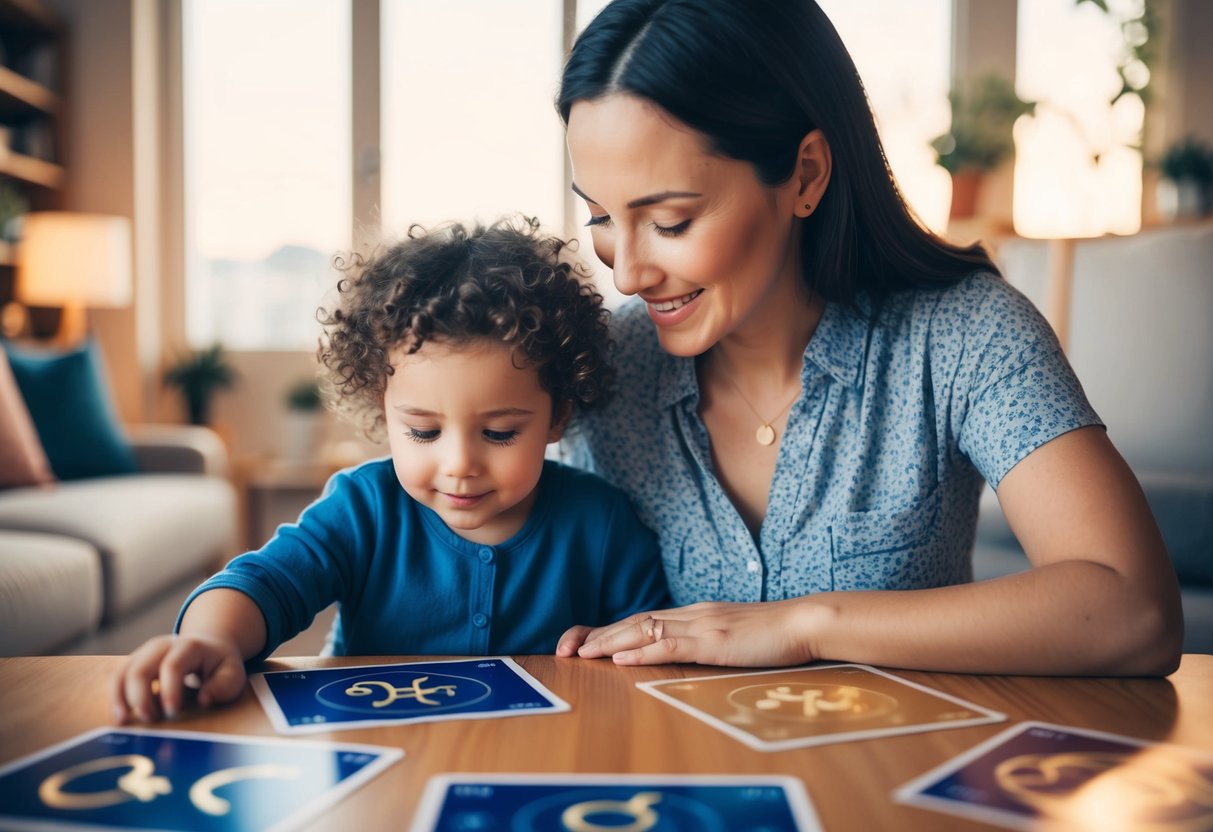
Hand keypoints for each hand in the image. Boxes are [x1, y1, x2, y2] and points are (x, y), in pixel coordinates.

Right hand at [110, 633, 245, 723]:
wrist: (207, 645)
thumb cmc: (219, 664)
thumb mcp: (233, 672)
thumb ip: (224, 685)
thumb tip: (204, 700)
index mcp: (189, 646)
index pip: (173, 665)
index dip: (170, 689)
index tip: (172, 712)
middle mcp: (162, 646)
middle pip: (141, 667)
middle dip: (141, 696)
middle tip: (150, 719)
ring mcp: (145, 653)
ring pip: (123, 671)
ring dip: (120, 697)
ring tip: (124, 720)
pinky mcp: (134, 662)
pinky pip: (117, 677)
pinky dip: (115, 696)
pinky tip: (121, 715)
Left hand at [557, 600, 819, 666]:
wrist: (805, 622)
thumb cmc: (774, 634)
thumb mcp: (732, 636)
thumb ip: (707, 640)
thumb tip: (682, 652)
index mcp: (694, 614)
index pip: (642, 618)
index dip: (609, 629)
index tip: (582, 642)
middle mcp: (691, 614)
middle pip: (634, 620)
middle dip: (597, 634)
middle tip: (564, 647)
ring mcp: (702, 624)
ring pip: (645, 629)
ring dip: (610, 640)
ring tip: (582, 652)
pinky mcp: (714, 640)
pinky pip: (672, 644)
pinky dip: (643, 650)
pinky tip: (622, 657)